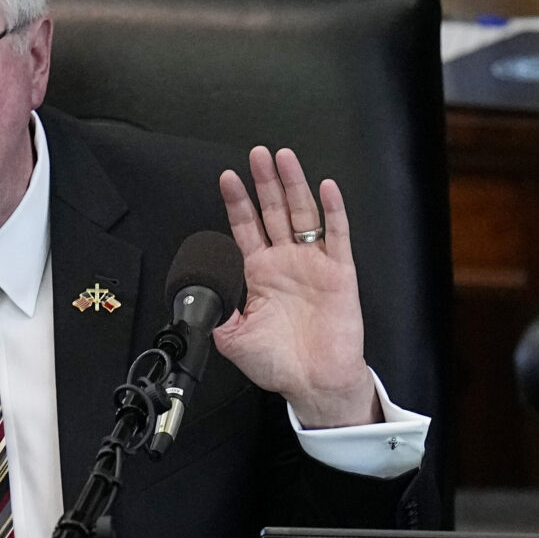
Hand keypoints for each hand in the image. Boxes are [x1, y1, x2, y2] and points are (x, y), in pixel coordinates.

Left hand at [214, 146, 379, 427]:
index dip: (237, 202)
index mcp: (259, 273)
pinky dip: (333, 211)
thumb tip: (199, 288)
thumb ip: (216, 309)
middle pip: (274, 210)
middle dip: (265, 182)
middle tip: (257, 154)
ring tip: (284, 158)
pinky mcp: (339, 272)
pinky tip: (326, 188)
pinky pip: (337, 235)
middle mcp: (285, 262)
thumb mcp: (231, 338)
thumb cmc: (278, 363)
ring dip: (294, 185)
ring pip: (303, 214)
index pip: (245, 227)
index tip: (227, 178)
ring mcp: (313, 263)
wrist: (313, 383)